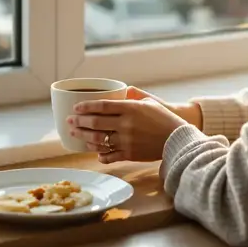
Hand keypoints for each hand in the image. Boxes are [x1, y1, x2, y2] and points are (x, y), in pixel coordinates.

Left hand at [68, 87, 190, 163]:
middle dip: (79, 122)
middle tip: (70, 121)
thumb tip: (121, 91)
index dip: (86, 107)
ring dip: (85, 137)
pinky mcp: (130, 154)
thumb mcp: (149, 102)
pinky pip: (110, 155)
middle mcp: (126, 124)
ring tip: (75, 134)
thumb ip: (133, 96)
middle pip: (96, 123)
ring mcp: (127, 141)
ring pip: (99, 140)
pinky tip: (94, 152)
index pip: (102, 106)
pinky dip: (101, 154)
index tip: (76, 108)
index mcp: (130, 109)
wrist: (177, 139)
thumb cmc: (164, 118)